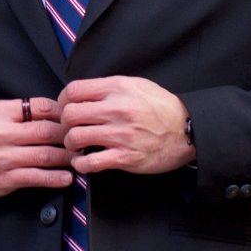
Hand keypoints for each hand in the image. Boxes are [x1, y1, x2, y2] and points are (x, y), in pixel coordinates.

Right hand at [0, 97, 71, 199]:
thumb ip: (21, 110)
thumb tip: (56, 111)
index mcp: (0, 113)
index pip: (40, 108)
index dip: (61, 113)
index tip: (72, 120)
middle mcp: (0, 135)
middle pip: (45, 132)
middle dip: (68, 136)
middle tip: (81, 139)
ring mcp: (2, 159)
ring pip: (45, 156)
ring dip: (67, 157)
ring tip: (78, 157)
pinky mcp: (5, 179)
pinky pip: (36, 178)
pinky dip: (55, 178)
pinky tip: (67, 177)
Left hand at [58, 76, 194, 174]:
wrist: (187, 130)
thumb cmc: (162, 108)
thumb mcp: (136, 85)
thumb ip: (108, 87)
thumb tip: (83, 93)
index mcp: (117, 89)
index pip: (74, 91)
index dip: (63, 101)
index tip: (65, 108)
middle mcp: (116, 110)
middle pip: (69, 114)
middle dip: (64, 123)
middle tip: (69, 129)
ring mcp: (120, 134)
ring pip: (75, 137)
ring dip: (70, 144)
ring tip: (76, 146)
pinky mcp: (125, 157)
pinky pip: (90, 162)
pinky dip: (81, 164)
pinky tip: (84, 161)